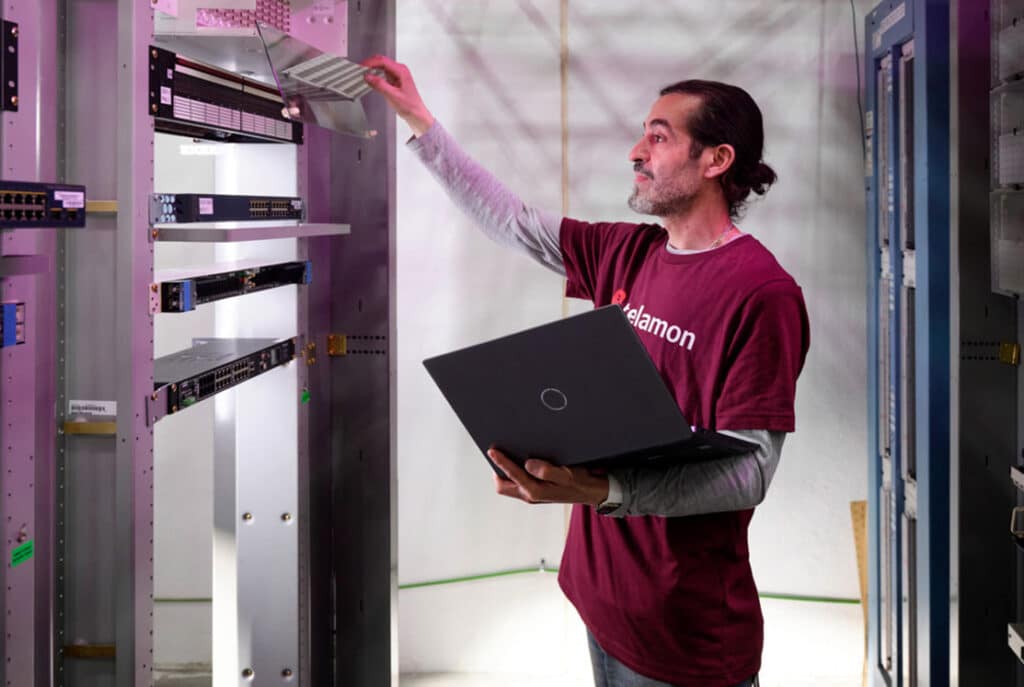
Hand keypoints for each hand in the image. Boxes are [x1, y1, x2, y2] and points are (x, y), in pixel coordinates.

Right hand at [362, 55, 434, 136]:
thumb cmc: (410, 106)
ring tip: (363, 75)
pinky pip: (383, 74)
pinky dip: (375, 75)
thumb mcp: (393, 96)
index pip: (383, 61)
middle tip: (359, 70)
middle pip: (382, 61)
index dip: (370, 63)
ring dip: (372, 69)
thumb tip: (368, 76)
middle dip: (370, 64)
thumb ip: (380, 85)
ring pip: (382, 67)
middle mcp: (400, 70)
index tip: (361, 67)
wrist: (417, 115)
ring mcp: (398, 75)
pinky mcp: (395, 80)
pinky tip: (370, 80)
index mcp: (401, 71)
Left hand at [488, 448, 608, 506]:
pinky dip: (515, 473)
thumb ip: (547, 471)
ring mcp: (532, 495)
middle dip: (497, 470)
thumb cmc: (580, 483)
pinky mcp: (536, 491)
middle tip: (498, 452)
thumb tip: (528, 464)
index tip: (492, 450)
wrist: (591, 491)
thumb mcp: (566, 475)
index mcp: (535, 491)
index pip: (510, 475)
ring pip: (509, 485)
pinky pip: (519, 483)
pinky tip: (521, 461)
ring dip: (505, 472)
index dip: (500, 462)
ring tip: (507, 454)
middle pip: (502, 485)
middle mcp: (530, 495)